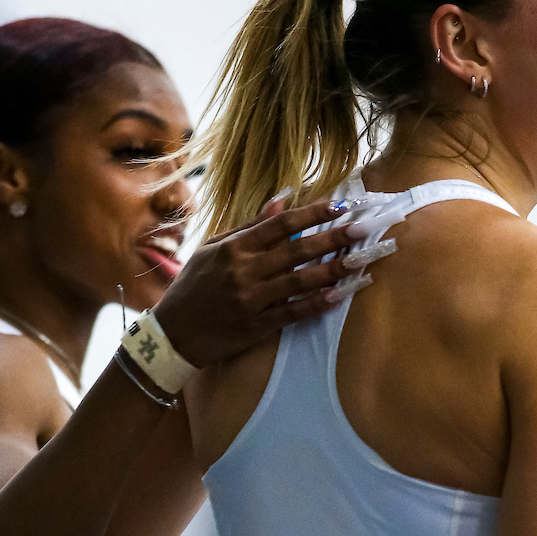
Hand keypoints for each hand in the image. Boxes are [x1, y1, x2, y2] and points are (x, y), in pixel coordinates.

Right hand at [154, 196, 355, 366]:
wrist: (173, 334)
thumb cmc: (192, 288)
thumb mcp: (212, 250)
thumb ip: (248, 228)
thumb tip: (280, 201)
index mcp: (233, 249)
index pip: (280, 225)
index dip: (312, 213)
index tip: (340, 204)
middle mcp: (243, 272)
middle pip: (296, 250)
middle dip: (333, 238)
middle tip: (363, 228)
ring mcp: (251, 300)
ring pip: (299, 281)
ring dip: (333, 270)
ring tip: (361, 260)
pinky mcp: (256, 326)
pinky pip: (292, 313)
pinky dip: (316, 304)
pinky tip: (339, 295)